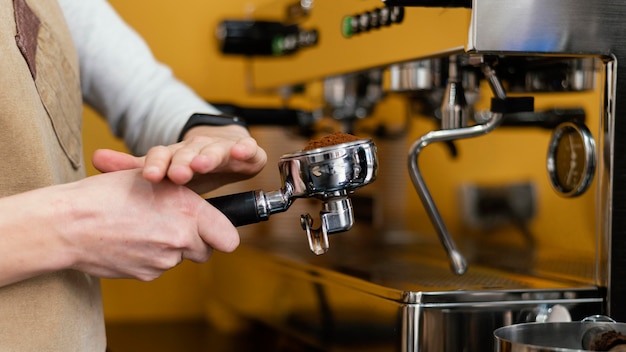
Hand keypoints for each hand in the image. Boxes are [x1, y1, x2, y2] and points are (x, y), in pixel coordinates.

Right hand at [64, 169, 238, 280]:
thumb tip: (203, 209)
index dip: (222, 233)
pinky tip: (131, 240)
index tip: (214, 228)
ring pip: (181, 258)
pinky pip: (159, 267)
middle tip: (173, 224)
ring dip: (171, 247)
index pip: (229, 237)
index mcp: (188, 211)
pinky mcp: (147, 275)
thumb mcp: (151, 179)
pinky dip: (151, 257)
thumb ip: (184, 195)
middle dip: (196, 240)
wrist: (68, 224)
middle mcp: (181, 238)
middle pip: (207, 250)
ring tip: (144, 227)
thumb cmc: (107, 194)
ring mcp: (164, 261)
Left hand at [92, 125, 266, 193]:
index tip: (151, 177)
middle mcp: (198, 149)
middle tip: (177, 173)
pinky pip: (247, 150)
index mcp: (176, 154)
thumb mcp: (166, 169)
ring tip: (202, 164)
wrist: (228, 148)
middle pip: (188, 153)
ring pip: (215, 150)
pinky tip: (241, 152)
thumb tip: (96, 158)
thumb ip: (135, 168)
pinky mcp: (246, 151)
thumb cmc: (193, 165)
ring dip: (208, 156)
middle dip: (182, 162)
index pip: (163, 156)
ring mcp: (222, 149)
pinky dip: (244, 150)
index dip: (157, 165)